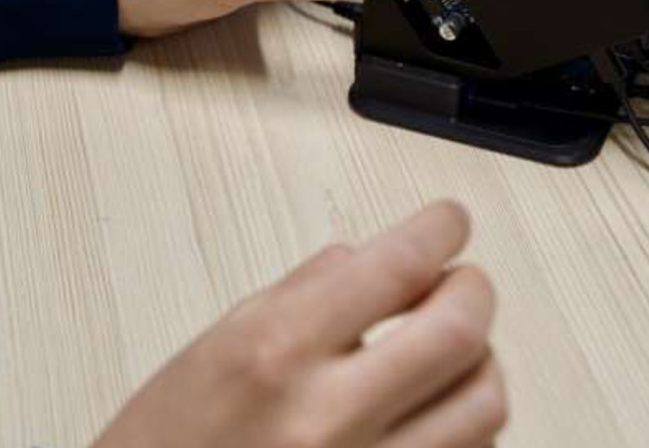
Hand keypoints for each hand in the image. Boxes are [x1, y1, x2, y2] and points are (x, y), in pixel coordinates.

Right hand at [93, 201, 506, 447]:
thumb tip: (367, 257)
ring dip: (479, 361)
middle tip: (460, 281)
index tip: (450, 221)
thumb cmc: (165, 446)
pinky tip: (436, 406)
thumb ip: (300, 295)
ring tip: (450, 350)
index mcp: (276, 353)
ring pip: (483, 406)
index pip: (397, 267)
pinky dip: (463, 421)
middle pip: (460, 333)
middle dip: (474, 291)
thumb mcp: (213, 347)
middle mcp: (329, 417)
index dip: (440, 232)